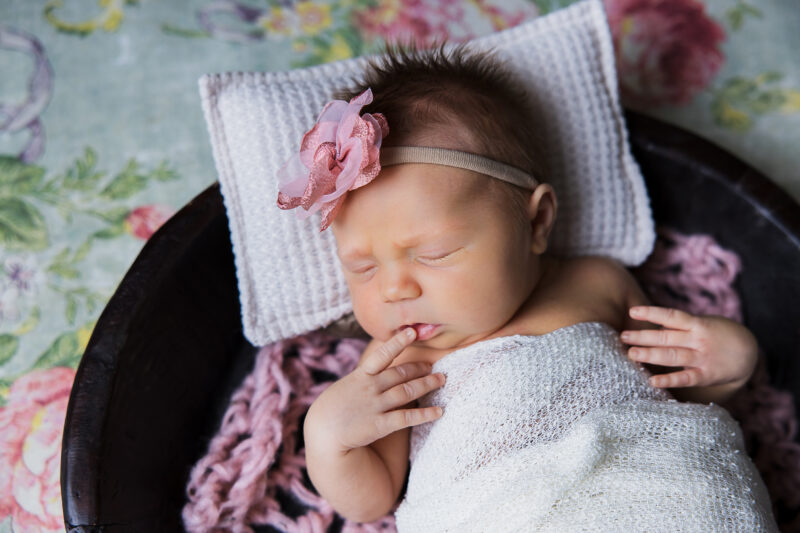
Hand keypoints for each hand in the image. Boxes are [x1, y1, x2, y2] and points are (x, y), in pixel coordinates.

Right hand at [305, 328, 445, 454]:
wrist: (323, 433)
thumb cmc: (332, 409)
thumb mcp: (344, 386)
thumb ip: (363, 378)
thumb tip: (378, 368)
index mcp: (361, 376)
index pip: (382, 355)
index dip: (398, 342)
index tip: (412, 332)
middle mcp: (370, 388)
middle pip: (401, 374)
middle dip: (420, 368)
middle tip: (434, 365)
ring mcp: (376, 406)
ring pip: (407, 391)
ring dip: (427, 384)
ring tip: (441, 380)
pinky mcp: (380, 425)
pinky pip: (407, 417)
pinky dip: (425, 414)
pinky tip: (438, 411)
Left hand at [620, 306, 757, 389]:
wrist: (750, 352)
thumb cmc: (718, 334)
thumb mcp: (703, 323)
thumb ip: (680, 325)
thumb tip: (653, 325)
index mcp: (696, 324)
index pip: (671, 316)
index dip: (651, 313)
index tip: (632, 311)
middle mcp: (697, 340)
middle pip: (666, 337)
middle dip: (643, 336)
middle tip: (623, 336)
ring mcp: (702, 357)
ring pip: (673, 356)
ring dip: (650, 355)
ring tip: (631, 354)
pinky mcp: (706, 375)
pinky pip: (685, 378)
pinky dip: (669, 380)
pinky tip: (653, 381)